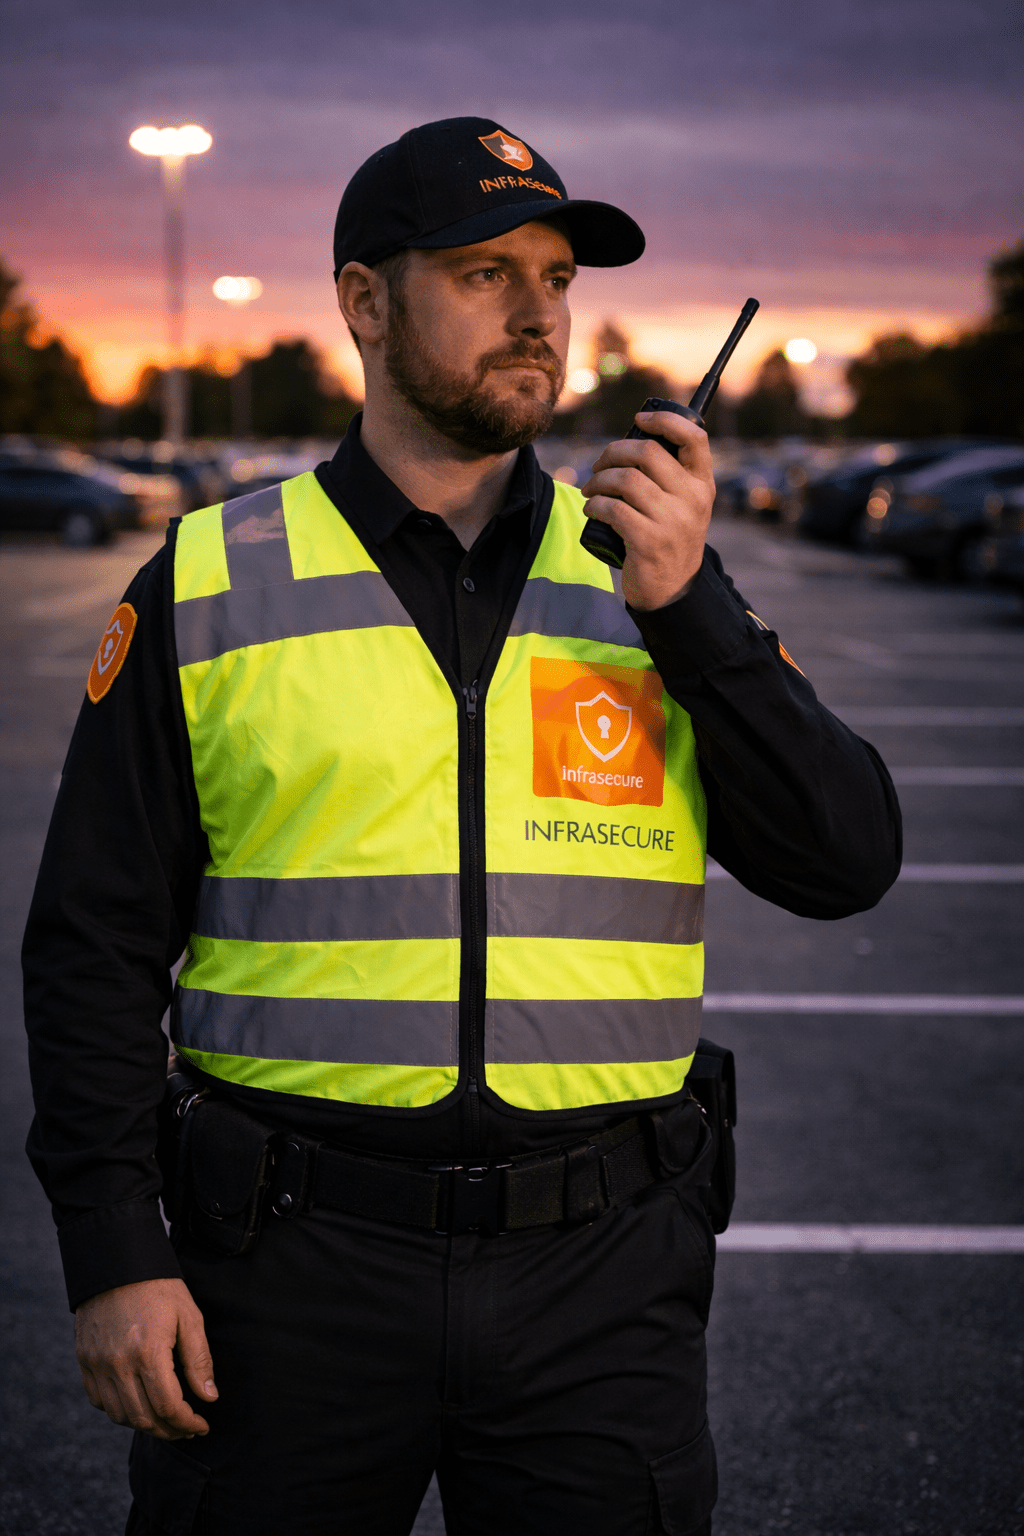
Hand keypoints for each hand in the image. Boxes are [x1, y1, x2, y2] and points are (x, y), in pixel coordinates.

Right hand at [75, 1277, 217, 1439]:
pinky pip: (99, 1401)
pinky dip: (120, 1411)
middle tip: (187, 1428)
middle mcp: (118, 1364)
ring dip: (145, 1425)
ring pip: (120, 1416)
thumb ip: (199, 1359)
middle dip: (169, 1430)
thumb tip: (209, 1398)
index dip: (187, 1423)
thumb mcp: (188, 1316)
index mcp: (148, 1352)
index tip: (202, 1426)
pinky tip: (138, 1403)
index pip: (168, 1407)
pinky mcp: (84, 1361)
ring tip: (166, 1420)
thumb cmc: (159, 1288)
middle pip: (143, 1418)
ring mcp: (97, 1364)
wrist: (117, 1263)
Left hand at [580, 410, 714, 610]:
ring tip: (591, 489)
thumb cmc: (670, 538)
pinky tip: (591, 508)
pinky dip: (595, 505)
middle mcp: (692, 499)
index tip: (639, 419)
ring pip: (626, 480)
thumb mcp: (685, 506)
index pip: (694, 438)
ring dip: (599, 480)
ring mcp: (672, 521)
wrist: (671, 589)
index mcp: (703, 485)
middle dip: (614, 452)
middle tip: (599, 465)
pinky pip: (613, 509)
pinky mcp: (648, 541)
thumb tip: (633, 440)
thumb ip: (672, 476)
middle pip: (648, 452)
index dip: (664, 420)